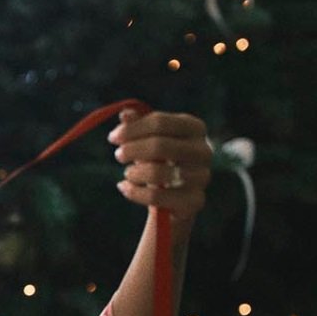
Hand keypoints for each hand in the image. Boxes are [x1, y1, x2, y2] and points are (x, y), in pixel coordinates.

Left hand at [110, 108, 210, 227]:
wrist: (175, 196)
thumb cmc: (161, 160)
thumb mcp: (149, 140)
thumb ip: (138, 125)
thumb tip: (125, 114)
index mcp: (194, 127)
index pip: (160, 122)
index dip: (132, 129)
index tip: (113, 137)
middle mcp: (203, 150)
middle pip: (160, 145)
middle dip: (132, 150)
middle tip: (118, 155)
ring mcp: (202, 177)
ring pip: (157, 173)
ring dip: (134, 173)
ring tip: (127, 173)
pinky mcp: (194, 201)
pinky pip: (156, 197)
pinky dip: (134, 192)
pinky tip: (125, 188)